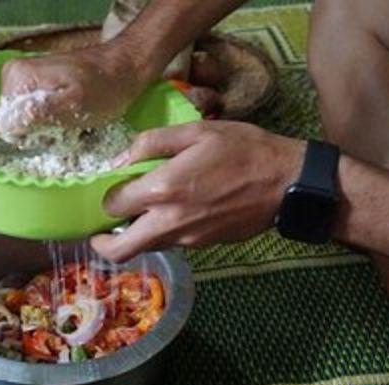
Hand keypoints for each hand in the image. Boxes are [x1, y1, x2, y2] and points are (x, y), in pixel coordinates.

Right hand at [0, 44, 149, 136]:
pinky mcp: (35, 86)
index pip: (4, 125)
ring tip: (70, 122)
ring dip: (46, 129)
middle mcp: (14, 76)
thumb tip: (8, 124)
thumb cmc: (103, 89)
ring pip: (24, 122)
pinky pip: (34, 115)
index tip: (54, 130)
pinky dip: (51, 122)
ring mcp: (24, 80)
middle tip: (65, 126)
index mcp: (17, 78)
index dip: (29, 136)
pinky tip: (69, 118)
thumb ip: (39, 112)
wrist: (123, 69)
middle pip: (13, 124)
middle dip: (38, 132)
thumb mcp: (73, 104)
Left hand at [91, 121, 304, 261]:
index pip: (114, 205)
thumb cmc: (243, 149)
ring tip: (139, 211)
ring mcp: (186, 239)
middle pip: (120, 250)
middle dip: (102, 242)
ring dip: (133, 235)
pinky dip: (159, 232)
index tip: (107, 189)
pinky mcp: (201, 245)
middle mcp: (169, 221)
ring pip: (144, 248)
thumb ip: (152, 143)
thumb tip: (120, 161)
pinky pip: (168, 243)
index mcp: (164, 189)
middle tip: (100, 228)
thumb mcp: (196, 131)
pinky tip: (172, 210)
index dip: (104, 198)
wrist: (288, 183)